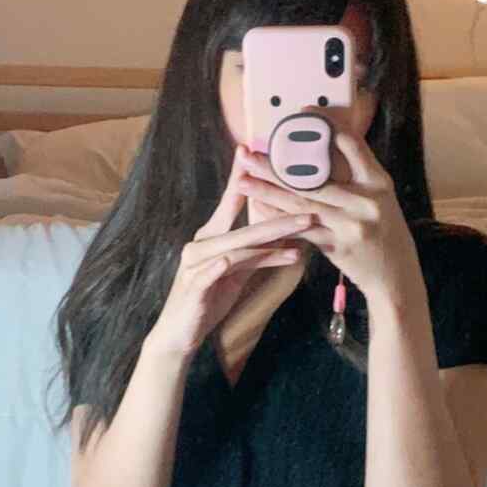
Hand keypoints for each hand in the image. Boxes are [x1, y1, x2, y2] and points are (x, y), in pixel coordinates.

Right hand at [150, 141, 314, 359]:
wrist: (178, 334)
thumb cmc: (208, 300)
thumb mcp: (236, 273)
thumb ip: (255, 253)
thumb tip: (285, 238)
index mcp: (211, 236)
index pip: (231, 202)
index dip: (243, 177)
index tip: (256, 152)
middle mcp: (201, 244)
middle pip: (244, 225)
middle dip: (278, 215)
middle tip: (308, 205)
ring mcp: (196, 265)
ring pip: (237, 246)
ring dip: (270, 240)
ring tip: (300, 236)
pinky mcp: (195, 287)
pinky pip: (221, 271)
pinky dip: (235, 262)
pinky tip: (253, 257)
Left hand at [237, 128, 418, 303]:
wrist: (396, 276)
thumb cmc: (383, 233)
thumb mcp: (379, 200)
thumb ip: (355, 177)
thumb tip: (324, 147)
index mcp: (378, 182)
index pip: (352, 144)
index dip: (327, 125)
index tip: (303, 111)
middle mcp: (366, 200)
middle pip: (314, 177)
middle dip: (275, 164)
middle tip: (247, 152)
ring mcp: (351, 224)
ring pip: (302, 202)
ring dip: (268, 189)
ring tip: (242, 177)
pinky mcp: (338, 246)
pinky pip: (301, 228)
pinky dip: (278, 217)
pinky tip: (258, 207)